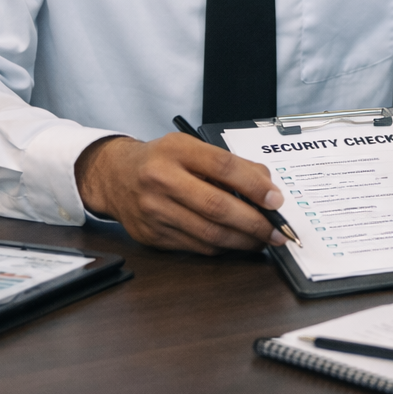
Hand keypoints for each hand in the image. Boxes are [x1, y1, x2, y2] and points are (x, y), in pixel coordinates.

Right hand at [74, 134, 286, 253]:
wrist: (114, 176)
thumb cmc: (160, 160)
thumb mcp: (191, 146)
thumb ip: (229, 163)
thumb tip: (266, 186)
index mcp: (176, 151)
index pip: (223, 167)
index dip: (254, 185)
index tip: (276, 199)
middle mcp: (162, 180)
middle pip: (217, 206)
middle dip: (255, 222)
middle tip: (278, 230)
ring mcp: (155, 211)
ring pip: (209, 233)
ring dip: (243, 241)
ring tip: (263, 240)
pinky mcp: (153, 236)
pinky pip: (197, 247)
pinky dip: (222, 247)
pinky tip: (236, 242)